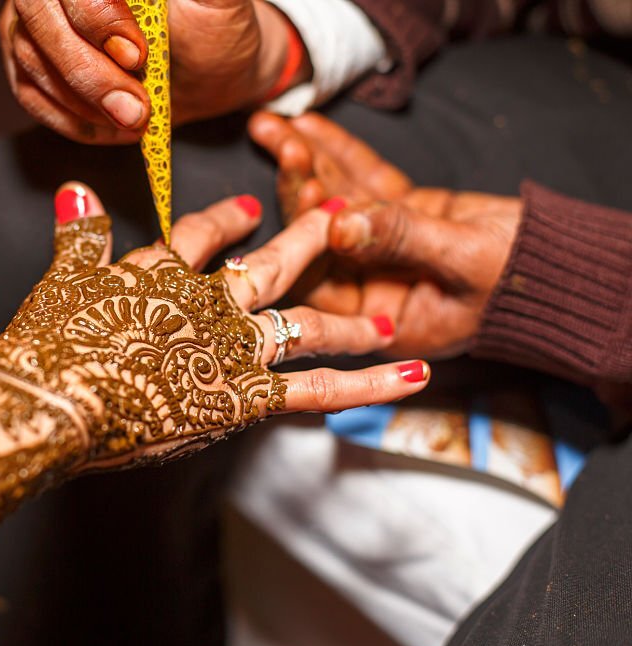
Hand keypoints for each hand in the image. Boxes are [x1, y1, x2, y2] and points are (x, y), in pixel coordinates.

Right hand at [0, 0, 299, 143]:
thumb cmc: (214, 29)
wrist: (209, 70)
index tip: (138, 56)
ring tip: (134, 119)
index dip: (98, 18)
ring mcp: (32, 23)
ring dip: (84, 101)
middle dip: (89, 72)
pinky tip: (112, 125)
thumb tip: (161, 0)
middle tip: (135, 109)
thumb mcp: (220, 2)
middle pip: (38, 17)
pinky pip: (31, 95)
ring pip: (32, 60)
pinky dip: (72, 119)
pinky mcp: (27, 65)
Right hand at [0, 181, 430, 471]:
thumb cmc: (51, 342)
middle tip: (345, 219)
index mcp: (164, 272)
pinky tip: (412, 375)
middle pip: (273, 265)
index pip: (203, 235)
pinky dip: (368, 383)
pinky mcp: (248, 395)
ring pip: (308, 326)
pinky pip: (318, 388)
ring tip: (392, 325)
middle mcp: (210, 302)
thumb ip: (79, 234)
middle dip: (312, 240)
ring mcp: (234, 346)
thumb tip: (74, 187)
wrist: (57, 396)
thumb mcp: (63, 280)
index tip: (248, 209)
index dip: (227, 220)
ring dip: (353, 324)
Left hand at [250, 112, 520, 358]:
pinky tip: (312, 126)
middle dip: (299, 186)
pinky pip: (363, 184)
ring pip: (336, 203)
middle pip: (320, 235)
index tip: (304, 188)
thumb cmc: (523, 282)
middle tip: (279, 142)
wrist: (567, 269)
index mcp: (376, 321)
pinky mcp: (397, 217)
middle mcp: (369, 287)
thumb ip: (401, 240)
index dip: (307, 234)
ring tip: (277, 124)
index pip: (322, 278)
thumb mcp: (464, 260)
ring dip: (309, 162)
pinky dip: (342, 154)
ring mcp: (380, 249)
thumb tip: (339, 225)